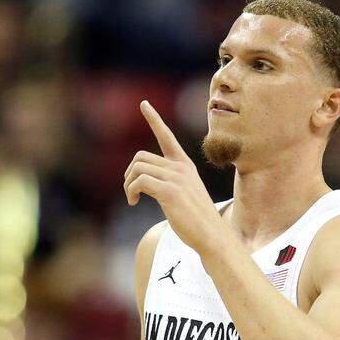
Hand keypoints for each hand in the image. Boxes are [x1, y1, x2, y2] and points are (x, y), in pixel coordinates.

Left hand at [123, 101, 224, 253]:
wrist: (212, 236)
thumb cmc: (197, 221)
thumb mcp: (184, 195)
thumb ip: (168, 183)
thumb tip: (144, 182)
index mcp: (185, 166)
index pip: (167, 136)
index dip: (154, 119)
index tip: (144, 104)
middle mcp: (181, 168)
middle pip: (140, 157)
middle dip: (129, 174)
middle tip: (131, 192)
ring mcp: (176, 178)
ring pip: (138, 168)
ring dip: (128, 184)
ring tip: (132, 199)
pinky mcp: (170, 191)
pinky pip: (139, 182)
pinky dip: (131, 192)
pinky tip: (134, 203)